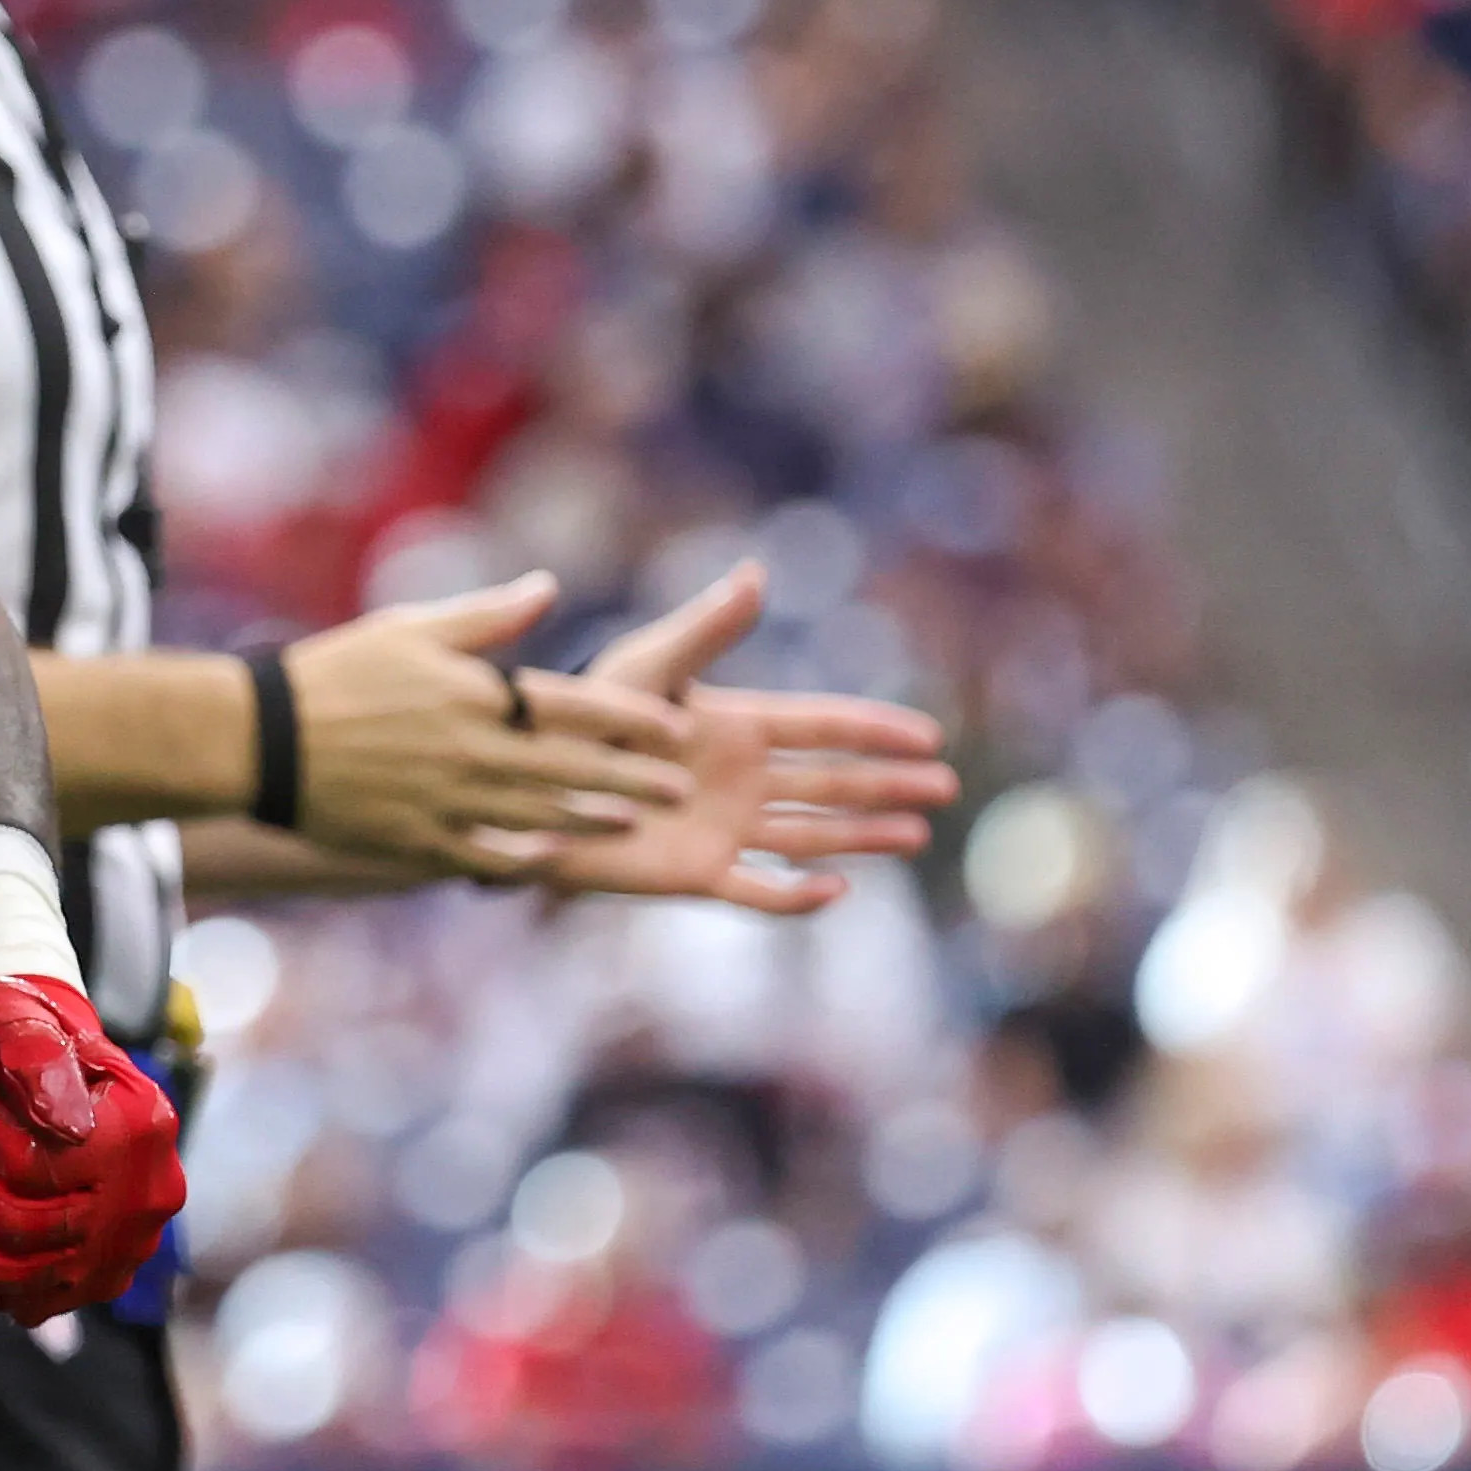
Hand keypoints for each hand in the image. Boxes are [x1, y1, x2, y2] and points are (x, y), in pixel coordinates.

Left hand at [0, 974, 186, 1322]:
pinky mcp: (106, 1275)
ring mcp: (129, 1244)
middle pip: (25, 1223)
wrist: (66, 1061)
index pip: (34, 1160)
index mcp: (140, 1129)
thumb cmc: (41, 1036)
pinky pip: (39, 1300)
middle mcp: (146, 1195)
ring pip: (26, 1270)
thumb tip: (60, 1123)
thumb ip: (41, 1062)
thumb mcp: (36, 1024)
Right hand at [281, 573, 696, 874]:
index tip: (675, 726)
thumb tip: (548, 587)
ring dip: (591, 818)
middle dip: (631, 776)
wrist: (263, 738)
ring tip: (631, 821)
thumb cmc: (337, 671)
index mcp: (473, 693)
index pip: (572, 705)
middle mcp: (471, 750)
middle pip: (569, 766)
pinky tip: (552, 859)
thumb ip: (487, 615)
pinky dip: (522, 859)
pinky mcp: (417, 839)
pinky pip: (483, 855)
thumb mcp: (411, 627)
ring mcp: (446, 801)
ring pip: (537, 814)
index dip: (630, 718)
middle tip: (680, 786)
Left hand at [497, 562, 956, 913]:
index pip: (820, 725)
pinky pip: (758, 891)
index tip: (928, 734)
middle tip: (945, 787)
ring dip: (863, 836)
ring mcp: (723, 826)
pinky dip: (796, 897)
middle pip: (831, 782)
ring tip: (915, 835)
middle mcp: (739, 777)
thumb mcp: (647, 664)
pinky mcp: (696, 872)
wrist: (525, 778)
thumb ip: (705, 630)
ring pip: (810, 835)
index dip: (874, 729)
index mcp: (734, 724)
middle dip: (887, 784)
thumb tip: (756, 574)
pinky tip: (837, 892)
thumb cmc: (579, 712)